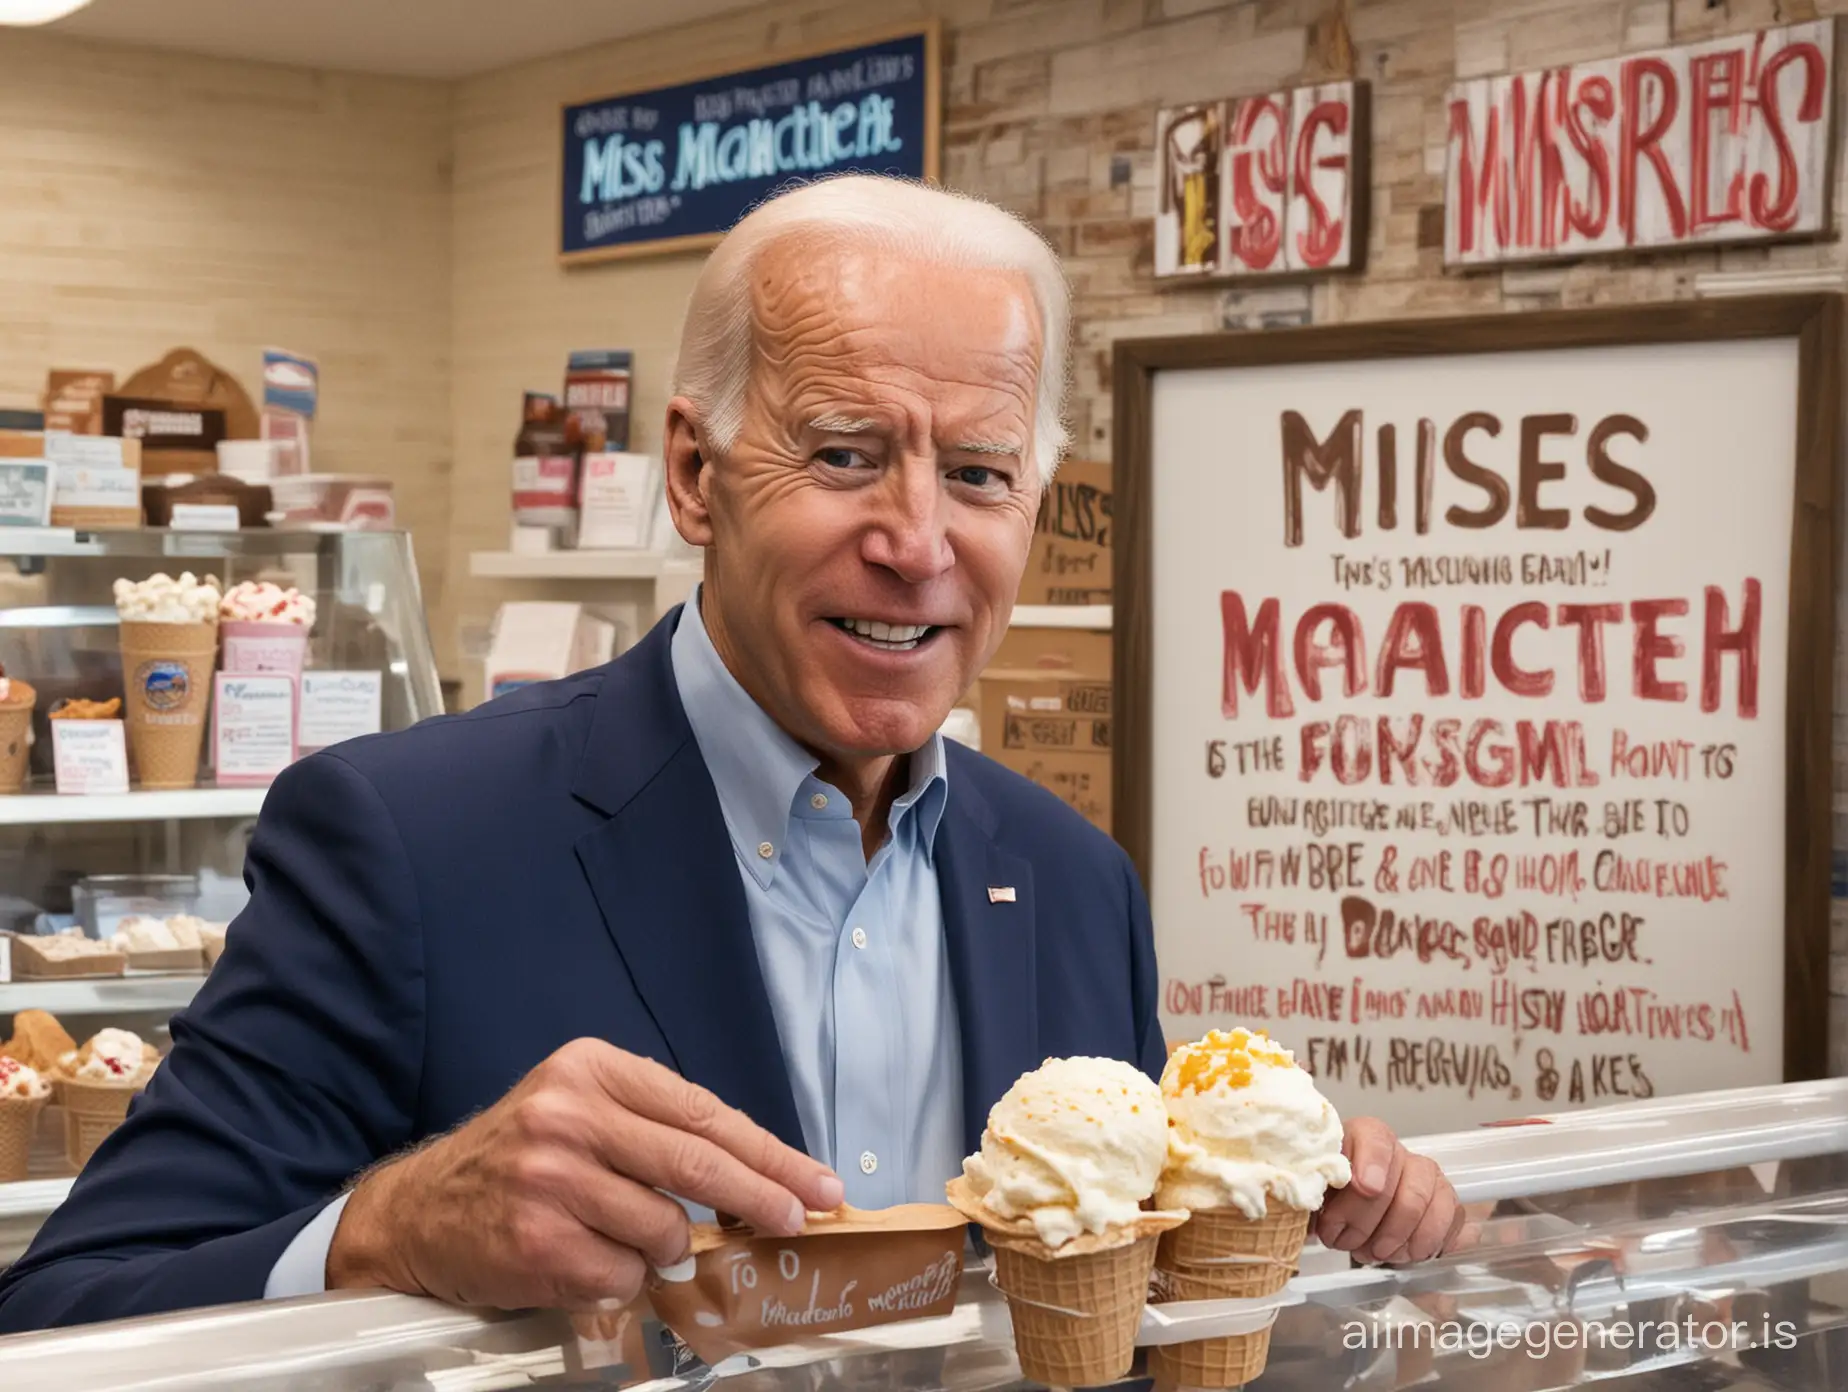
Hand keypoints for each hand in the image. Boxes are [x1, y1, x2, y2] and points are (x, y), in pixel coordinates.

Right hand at [326, 1039, 843, 1310]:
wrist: (418, 1210)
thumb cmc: (521, 1158)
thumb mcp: (583, 1109)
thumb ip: (658, 1129)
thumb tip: (760, 1176)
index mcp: (593, 1071)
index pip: (704, 1112)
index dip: (770, 1154)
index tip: (817, 1182)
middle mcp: (570, 1116)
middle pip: (697, 1162)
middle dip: (763, 1197)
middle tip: (801, 1219)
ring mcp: (550, 1180)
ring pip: (665, 1228)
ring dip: (667, 1248)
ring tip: (625, 1237)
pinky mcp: (537, 1242)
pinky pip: (625, 1275)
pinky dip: (624, 1279)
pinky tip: (588, 1260)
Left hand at [1315, 1117, 1468, 1264]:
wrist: (1343, 1211)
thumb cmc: (1324, 1196)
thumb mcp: (1307, 1189)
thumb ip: (1308, 1187)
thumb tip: (1305, 1197)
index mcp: (1361, 1137)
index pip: (1375, 1139)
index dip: (1373, 1163)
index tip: (1365, 1188)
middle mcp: (1398, 1153)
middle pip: (1402, 1186)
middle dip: (1372, 1223)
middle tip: (1347, 1243)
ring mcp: (1426, 1177)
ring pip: (1426, 1205)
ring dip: (1397, 1239)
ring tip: (1372, 1253)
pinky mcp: (1444, 1202)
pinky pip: (1451, 1220)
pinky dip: (1426, 1244)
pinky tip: (1403, 1253)